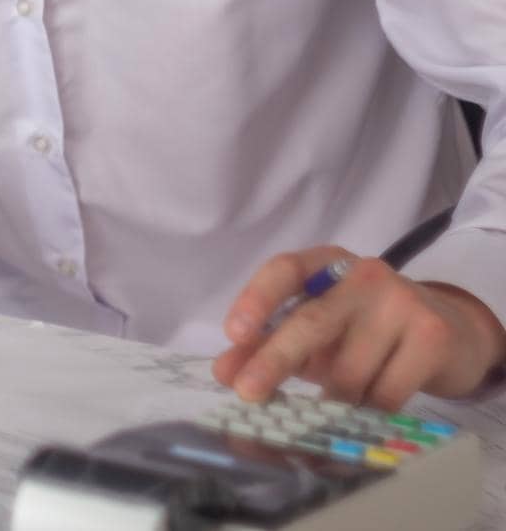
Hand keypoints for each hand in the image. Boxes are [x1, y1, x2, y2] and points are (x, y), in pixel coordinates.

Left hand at [213, 245, 505, 408]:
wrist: (450, 333)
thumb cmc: (365, 330)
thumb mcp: (314, 331)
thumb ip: (265, 344)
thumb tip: (224, 371)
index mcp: (325, 263)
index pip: (284, 270)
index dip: (256, 299)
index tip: (234, 334)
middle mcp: (363, 274)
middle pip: (311, 321)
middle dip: (274, 361)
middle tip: (248, 394)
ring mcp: (401, 301)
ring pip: (347, 370)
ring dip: (333, 399)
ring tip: (336, 400)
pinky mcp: (431, 335)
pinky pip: (384, 392)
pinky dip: (367, 410)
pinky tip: (368, 407)